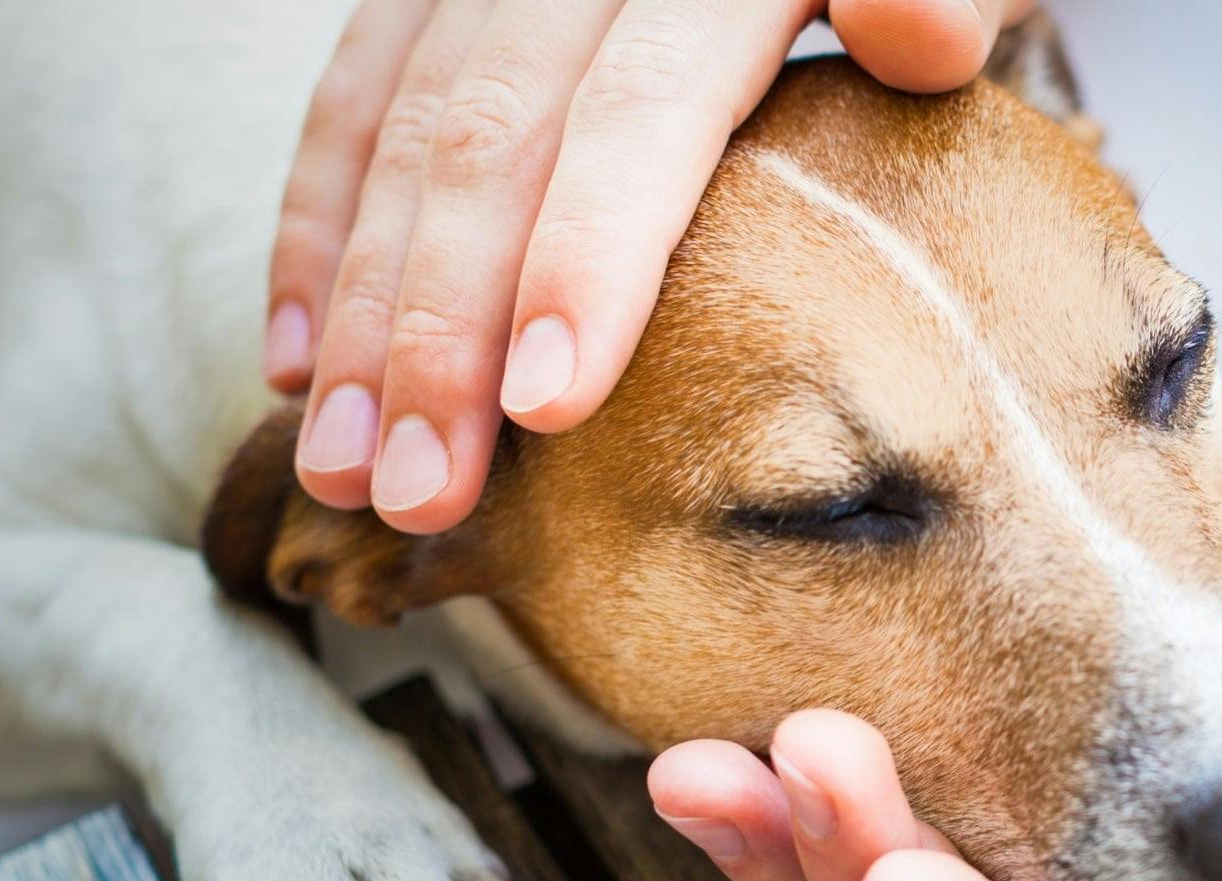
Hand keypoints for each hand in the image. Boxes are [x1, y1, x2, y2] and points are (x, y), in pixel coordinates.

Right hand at [269, 0, 1028, 533]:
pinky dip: (317, 227)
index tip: (548, 406)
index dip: (587, 252)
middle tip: (421, 494)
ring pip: (404, 126)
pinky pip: (360, 88)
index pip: (646, 107)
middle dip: (439, 328)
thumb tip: (918, 36)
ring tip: (349, 470)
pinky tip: (302, 360)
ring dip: (360, 306)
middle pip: (495, 135)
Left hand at [648, 711, 1221, 880]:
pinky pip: (916, 698)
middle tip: (770, 772)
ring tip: (694, 764)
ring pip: (922, 830)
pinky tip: (726, 694)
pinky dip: (820, 702)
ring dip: (802, 817)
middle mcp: (1166, 848)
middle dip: (859, 866)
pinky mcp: (1042, 637)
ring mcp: (1094, 744)